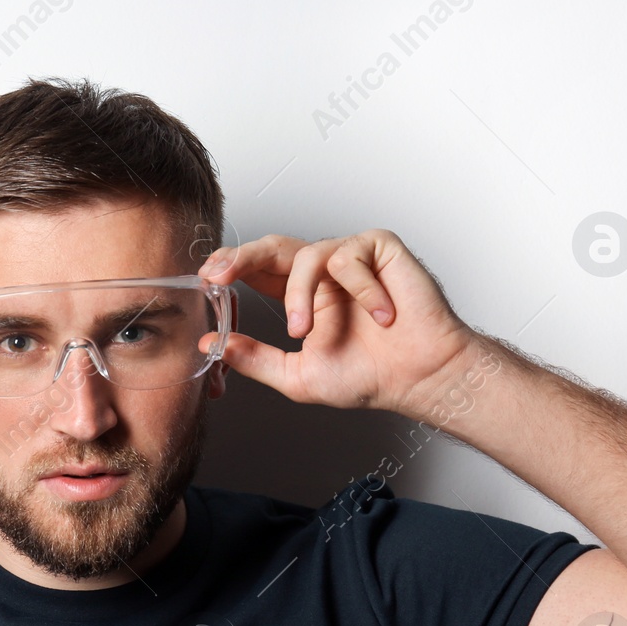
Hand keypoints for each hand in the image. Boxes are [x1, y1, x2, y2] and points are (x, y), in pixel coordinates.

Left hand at [195, 229, 480, 417]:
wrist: (421, 377)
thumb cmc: (370, 376)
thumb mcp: (298, 376)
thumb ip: (255, 359)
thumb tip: (212, 345)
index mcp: (300, 294)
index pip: (256, 271)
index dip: (230, 270)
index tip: (205, 282)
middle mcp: (322, 272)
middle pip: (271, 248)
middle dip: (240, 258)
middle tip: (218, 276)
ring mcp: (349, 257)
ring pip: (307, 254)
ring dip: (298, 294)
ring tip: (303, 331)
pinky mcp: (379, 249)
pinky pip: (351, 256)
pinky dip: (362, 290)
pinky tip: (382, 317)